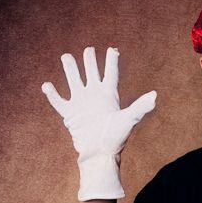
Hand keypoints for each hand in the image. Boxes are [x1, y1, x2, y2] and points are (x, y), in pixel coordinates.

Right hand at [42, 46, 156, 200]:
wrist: (101, 154)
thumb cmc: (116, 138)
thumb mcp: (129, 120)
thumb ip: (140, 107)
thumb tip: (154, 96)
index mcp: (109, 94)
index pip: (110, 73)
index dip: (111, 60)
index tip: (112, 49)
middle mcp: (94, 95)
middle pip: (91, 72)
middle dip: (89, 60)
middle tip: (89, 50)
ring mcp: (81, 103)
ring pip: (73, 80)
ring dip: (70, 68)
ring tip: (66, 56)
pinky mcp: (70, 114)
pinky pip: (59, 101)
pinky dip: (52, 94)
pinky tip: (46, 85)